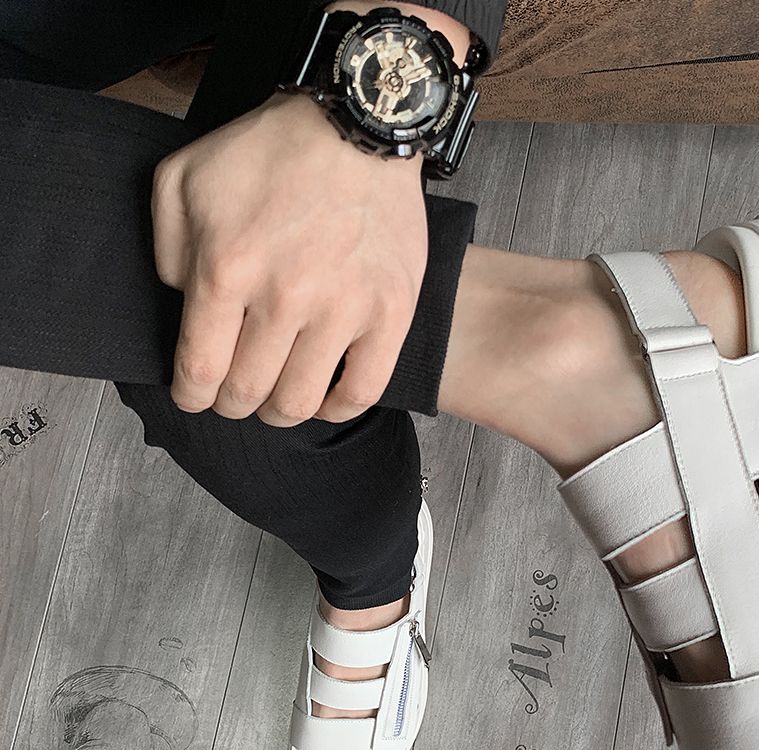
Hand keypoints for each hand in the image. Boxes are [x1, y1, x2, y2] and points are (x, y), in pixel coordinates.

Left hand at [152, 90, 426, 425]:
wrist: (358, 127)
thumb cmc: (271, 152)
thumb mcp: (184, 179)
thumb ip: (167, 251)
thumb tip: (185, 308)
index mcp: (227, 267)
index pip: (199, 368)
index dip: (190, 395)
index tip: (193, 396)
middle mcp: (284, 297)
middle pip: (247, 392)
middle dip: (231, 404)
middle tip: (234, 395)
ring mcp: (343, 308)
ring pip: (300, 402)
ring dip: (279, 412)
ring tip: (276, 401)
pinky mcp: (389, 313)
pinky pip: (362, 391)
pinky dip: (337, 410)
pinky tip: (324, 400)